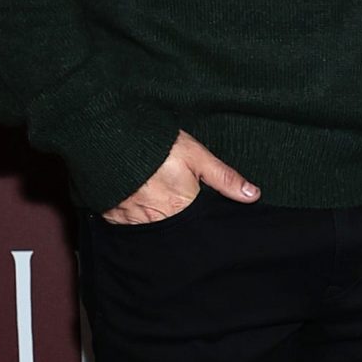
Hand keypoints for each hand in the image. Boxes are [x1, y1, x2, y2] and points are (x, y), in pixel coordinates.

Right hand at [102, 130, 259, 225]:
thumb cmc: (157, 144)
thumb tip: (253, 195)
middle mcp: (157, 219)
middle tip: (170, 197)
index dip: (196, 217)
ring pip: (150, 226)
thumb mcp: (197, 156)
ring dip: (154, 216)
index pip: (196, 224)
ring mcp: (132, 219)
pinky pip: (126, 224)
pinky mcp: (112, 216)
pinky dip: (132, 215)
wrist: (109, 135)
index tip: (195, 208)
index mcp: (181, 207)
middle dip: (175, 217)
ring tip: (153, 196)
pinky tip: (135, 199)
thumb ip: (224, 178)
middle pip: (172, 226)